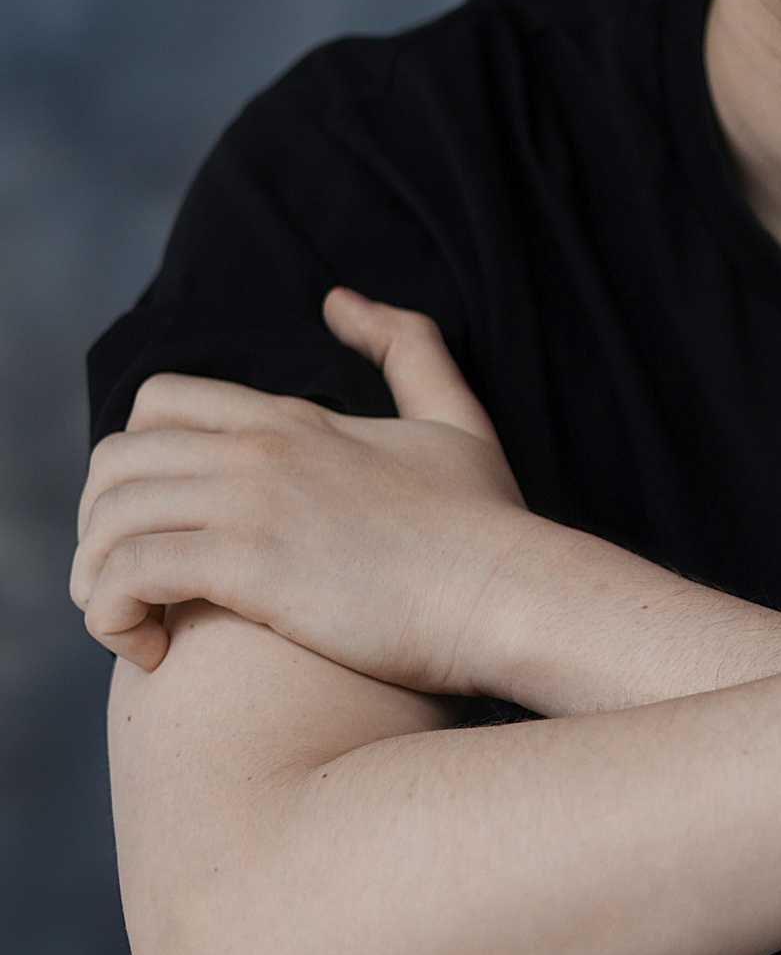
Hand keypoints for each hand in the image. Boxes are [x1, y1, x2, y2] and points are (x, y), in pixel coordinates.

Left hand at [72, 291, 530, 692]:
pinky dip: (114, 616)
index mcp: (292, 419)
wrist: (512, 593)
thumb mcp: (454, 418)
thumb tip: (342, 300)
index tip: (160, 524)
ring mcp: (251, 506)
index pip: (157, 403)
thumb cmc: (488, 524)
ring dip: (94, 580)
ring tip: (129, 627)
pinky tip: (148, 654)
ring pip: (109, 520)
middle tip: (129, 585)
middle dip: (99, 526)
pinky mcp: (250, 570)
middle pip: (115, 462)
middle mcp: (258, 452)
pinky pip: (130, 577)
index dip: (136, 463)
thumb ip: (407, 346)